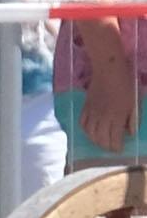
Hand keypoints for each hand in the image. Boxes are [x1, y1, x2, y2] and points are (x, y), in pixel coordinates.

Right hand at [87, 23, 139, 160]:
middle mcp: (102, 117)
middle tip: (111, 147)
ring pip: (89, 133)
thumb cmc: (126, 84)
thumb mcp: (134, 102)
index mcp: (116, 116)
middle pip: (100, 139)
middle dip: (106, 146)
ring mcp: (92, 112)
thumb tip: (130, 133)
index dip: (116, 147)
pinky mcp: (85, 107)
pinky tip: (91, 131)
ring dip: (95, 140)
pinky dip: (86, 130)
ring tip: (101, 142)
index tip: (120, 148)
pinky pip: (82, 123)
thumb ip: (132, 119)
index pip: (113, 139)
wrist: (108, 69)